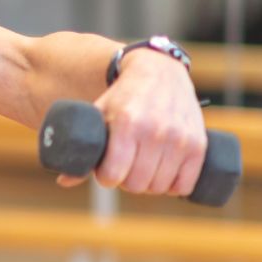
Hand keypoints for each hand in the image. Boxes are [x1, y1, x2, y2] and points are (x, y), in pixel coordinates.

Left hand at [57, 50, 206, 195]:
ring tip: (144, 168)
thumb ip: (81, 148)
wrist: (160, 73)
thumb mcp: (98, 114)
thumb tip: (63, 181)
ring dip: (150, 184)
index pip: (112, 175)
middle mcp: (154, 131)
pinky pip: (185, 185)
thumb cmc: (122, 98)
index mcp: (125, 123)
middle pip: (136, 184)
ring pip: (160, 187)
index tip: (106, 170)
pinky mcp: (198, 145)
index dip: (106, 177)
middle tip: (126, 168)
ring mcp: (179, 139)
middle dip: (126, 181)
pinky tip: (166, 174)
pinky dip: (175, 186)